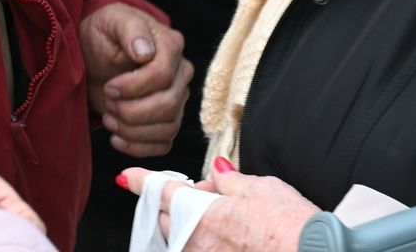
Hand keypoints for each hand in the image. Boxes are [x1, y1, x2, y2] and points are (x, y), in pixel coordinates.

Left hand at [79, 3, 190, 156]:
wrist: (95, 53)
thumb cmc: (105, 34)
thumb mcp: (112, 22)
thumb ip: (130, 30)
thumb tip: (145, 52)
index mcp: (171, 46)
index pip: (163, 76)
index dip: (134, 87)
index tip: (109, 87)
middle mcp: (181, 73)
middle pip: (168, 105)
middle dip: (131, 111)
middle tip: (108, 102)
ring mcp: (177, 98)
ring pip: (168, 128)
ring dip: (132, 130)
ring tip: (109, 117)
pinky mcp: (167, 120)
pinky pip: (164, 144)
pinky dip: (138, 147)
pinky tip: (116, 137)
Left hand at [119, 160, 318, 251]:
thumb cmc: (289, 224)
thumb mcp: (260, 187)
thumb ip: (230, 180)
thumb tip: (216, 172)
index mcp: (202, 213)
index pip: (163, 191)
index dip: (141, 181)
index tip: (126, 177)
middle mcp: (198, 241)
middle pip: (169, 217)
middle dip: (181, 203)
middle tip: (214, 194)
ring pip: (183, 238)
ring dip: (194, 224)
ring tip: (231, 217)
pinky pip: (199, 251)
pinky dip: (207, 241)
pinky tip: (234, 234)